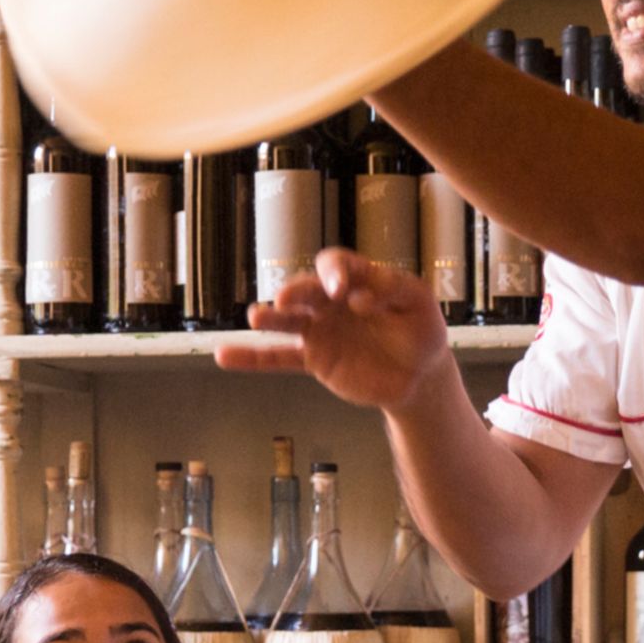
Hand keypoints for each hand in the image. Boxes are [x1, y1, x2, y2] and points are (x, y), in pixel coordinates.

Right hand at [214, 248, 452, 410]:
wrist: (419, 376)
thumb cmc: (421, 331)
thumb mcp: (418, 303)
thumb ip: (394, 291)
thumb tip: (361, 297)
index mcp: (356, 280)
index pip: (337, 265)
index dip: (335, 272)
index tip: (341, 289)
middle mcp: (331, 302)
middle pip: (305, 290)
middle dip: (296, 291)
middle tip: (288, 299)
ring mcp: (319, 331)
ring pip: (287, 321)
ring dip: (270, 318)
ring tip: (256, 317)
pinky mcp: (313, 360)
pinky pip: (277, 358)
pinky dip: (250, 358)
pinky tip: (223, 355)